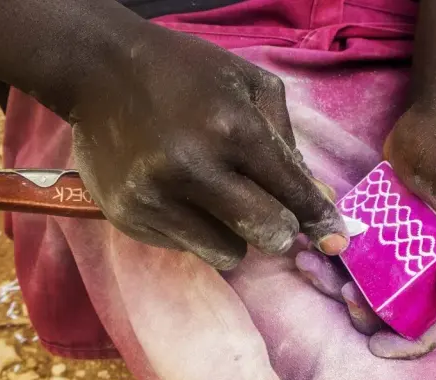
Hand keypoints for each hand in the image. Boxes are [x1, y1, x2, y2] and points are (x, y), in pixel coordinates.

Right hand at [70, 23, 346, 268]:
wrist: (98, 69)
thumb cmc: (186, 73)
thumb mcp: (250, 85)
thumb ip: (288, 142)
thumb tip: (316, 200)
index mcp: (232, 128)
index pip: (292, 192)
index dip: (320, 220)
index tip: (336, 239)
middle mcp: (193, 169)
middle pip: (267, 234)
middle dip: (279, 228)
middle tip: (270, 212)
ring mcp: (156, 198)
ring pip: (229, 254)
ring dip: (236, 234)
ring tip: (217, 199)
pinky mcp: (129, 217)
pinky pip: (188, 248)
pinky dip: (196, 231)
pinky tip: (181, 195)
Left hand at [297, 104, 435, 358]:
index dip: (409, 344)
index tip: (374, 347)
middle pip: (399, 311)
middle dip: (367, 313)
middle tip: (342, 293)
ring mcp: (409, 252)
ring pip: (372, 286)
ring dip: (340, 285)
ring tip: (311, 267)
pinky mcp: (385, 233)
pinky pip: (358, 258)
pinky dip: (334, 259)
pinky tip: (308, 251)